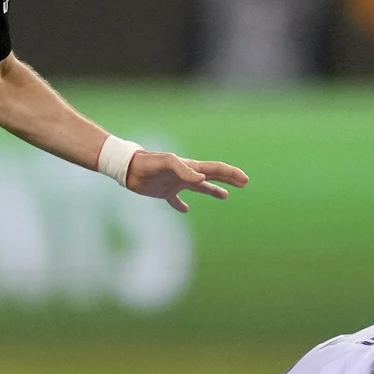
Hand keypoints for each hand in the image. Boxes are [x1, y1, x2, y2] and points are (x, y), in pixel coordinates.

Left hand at [123, 151, 248, 212]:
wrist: (128, 168)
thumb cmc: (147, 163)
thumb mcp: (166, 163)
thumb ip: (184, 170)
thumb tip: (202, 179)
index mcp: (189, 167)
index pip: (215, 169)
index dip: (231, 174)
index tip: (245, 180)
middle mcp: (186, 174)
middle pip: (212, 176)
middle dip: (228, 179)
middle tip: (244, 182)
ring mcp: (176, 183)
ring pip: (199, 187)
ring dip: (213, 190)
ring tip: (225, 196)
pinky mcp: (164, 192)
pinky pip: (176, 200)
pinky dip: (182, 205)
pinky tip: (185, 210)